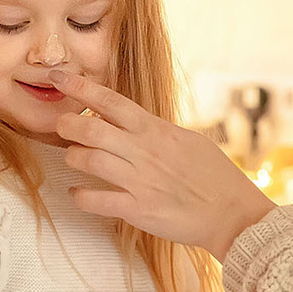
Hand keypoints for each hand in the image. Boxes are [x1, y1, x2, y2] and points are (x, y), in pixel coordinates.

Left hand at [50, 70, 275, 257]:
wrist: (233, 213)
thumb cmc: (216, 177)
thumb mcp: (189, 141)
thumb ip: (158, 132)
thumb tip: (135, 124)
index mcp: (157, 131)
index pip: (111, 102)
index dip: (81, 88)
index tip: (59, 78)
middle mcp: (144, 152)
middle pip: (90, 129)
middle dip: (67, 125)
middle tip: (60, 125)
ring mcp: (140, 181)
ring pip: (88, 161)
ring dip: (72, 157)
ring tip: (73, 158)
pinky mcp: (138, 210)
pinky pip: (96, 200)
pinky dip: (80, 195)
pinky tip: (77, 193)